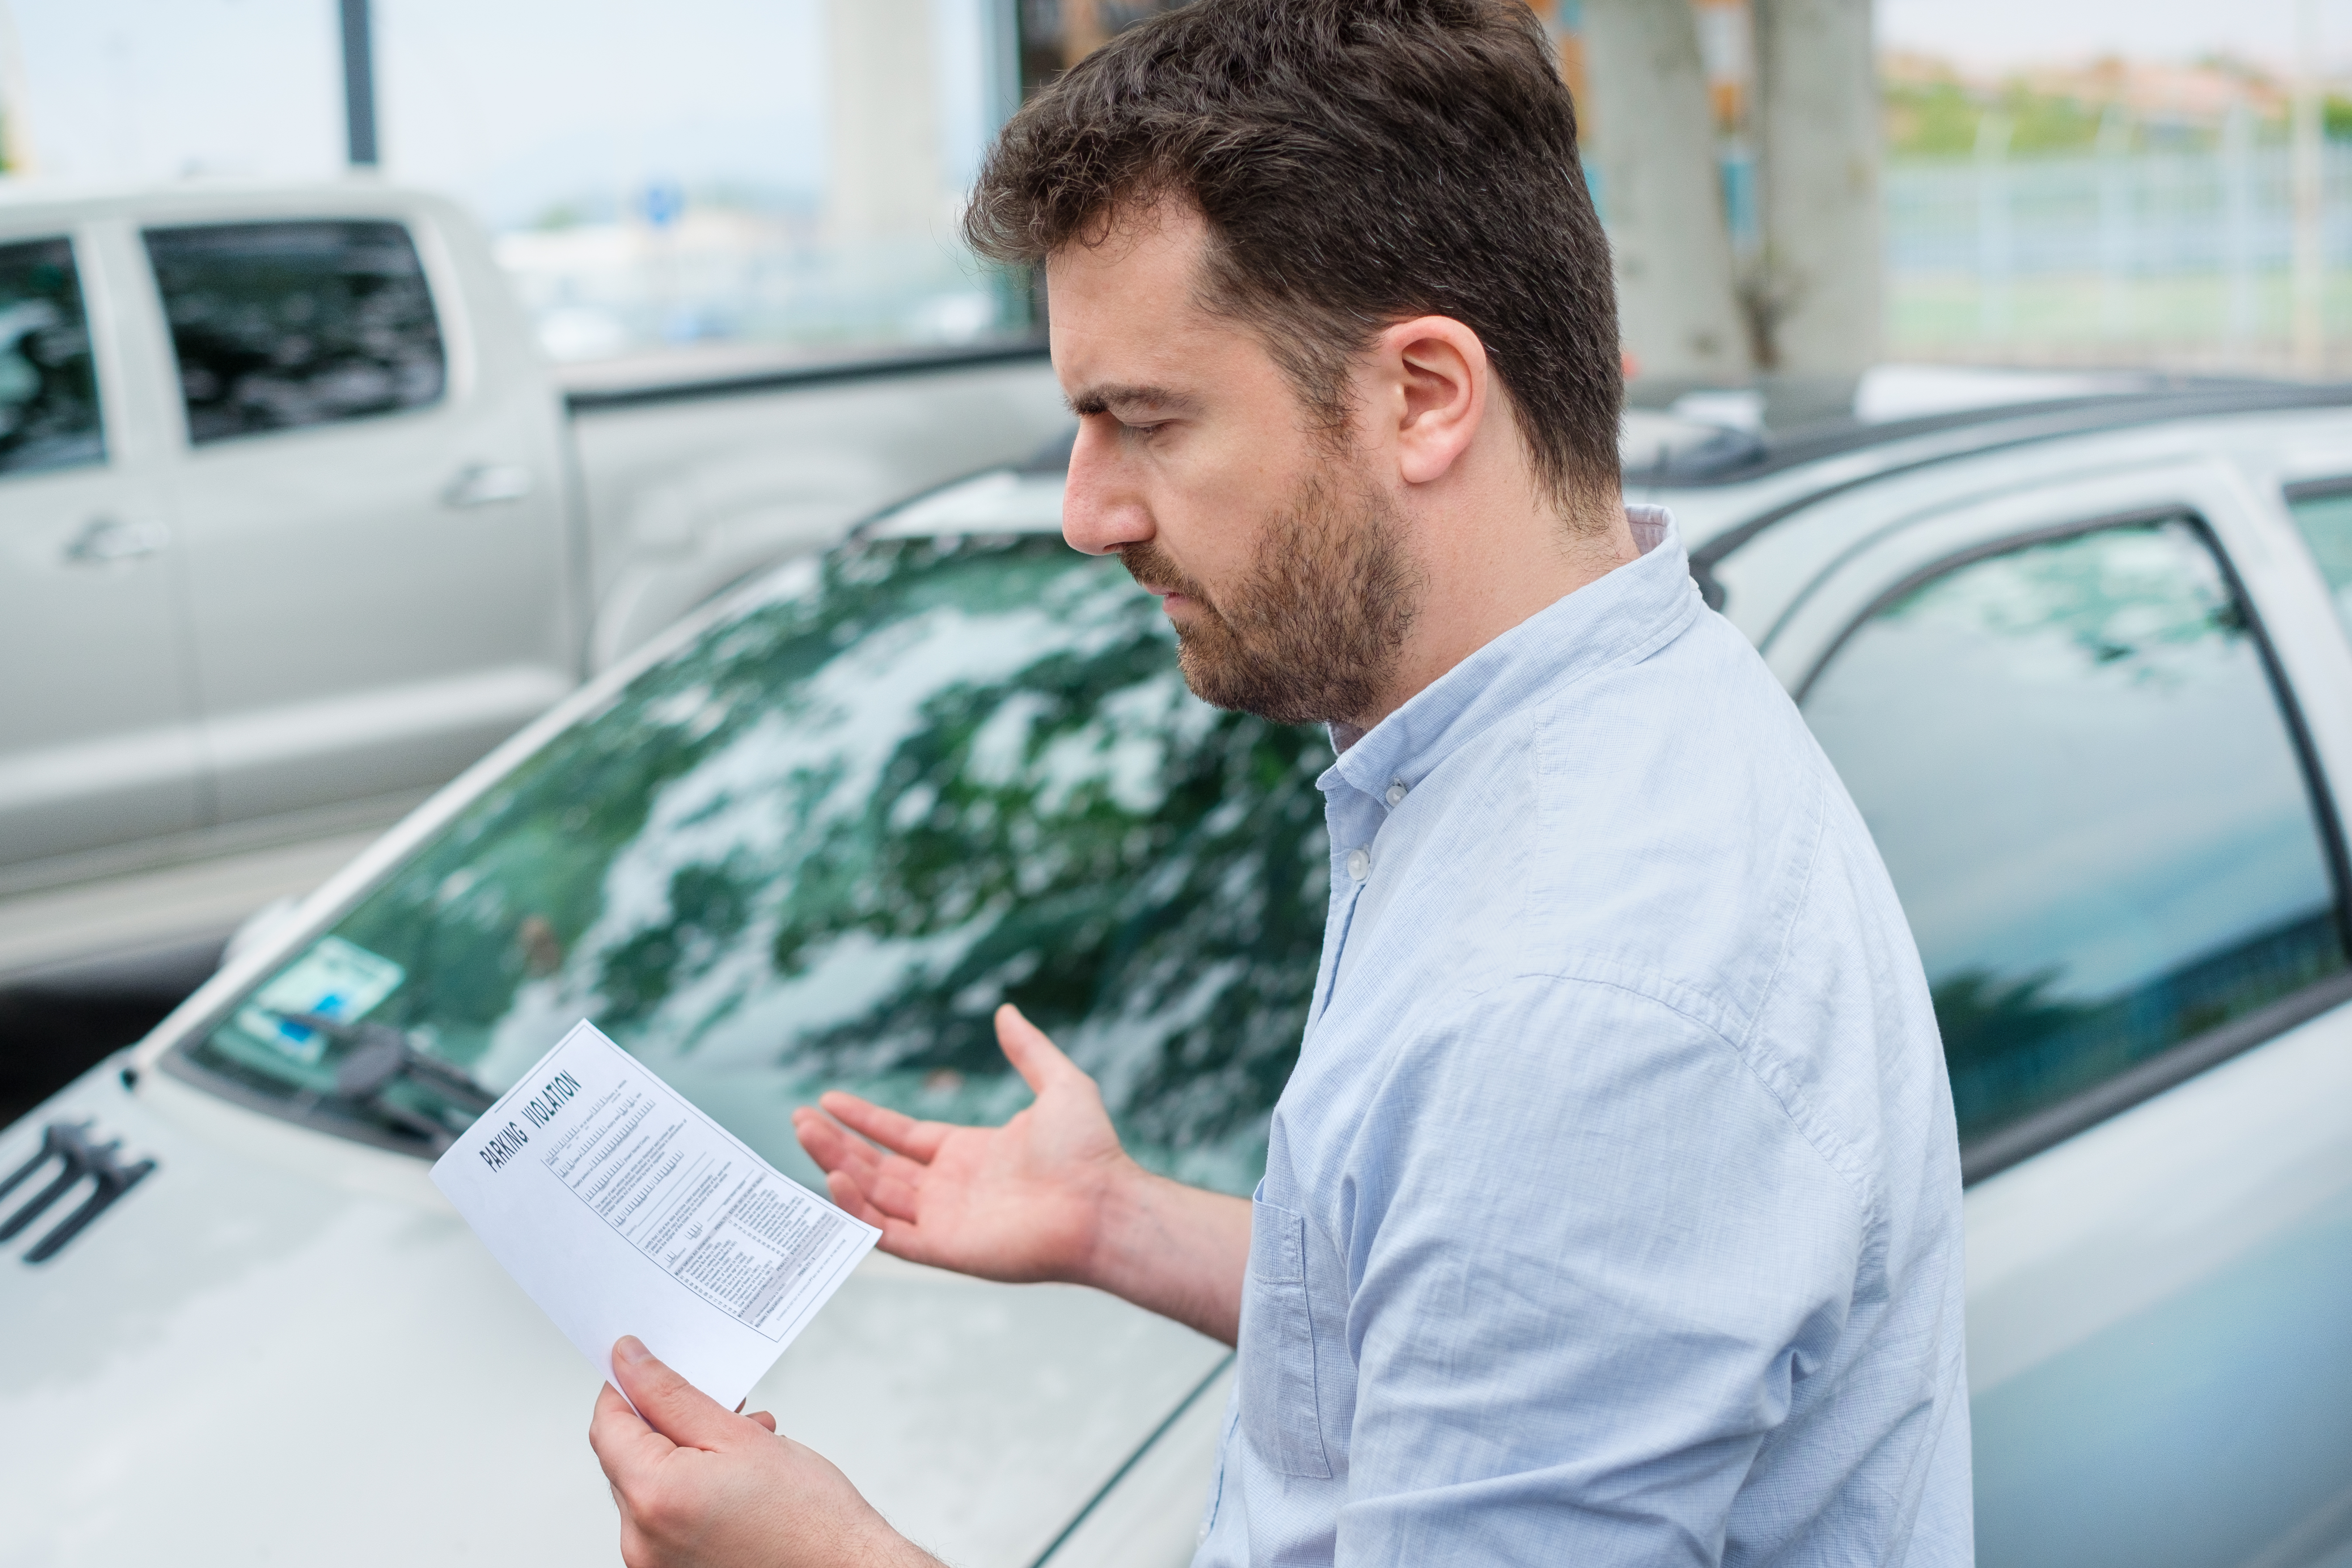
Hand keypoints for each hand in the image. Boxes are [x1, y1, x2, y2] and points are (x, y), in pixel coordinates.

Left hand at [589, 1335, 936, 1567]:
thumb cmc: (810, 1518)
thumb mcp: (740, 1435)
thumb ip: (674, 1395)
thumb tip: (629, 1360)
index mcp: (654, 1498)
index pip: (608, 1424)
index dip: (626, 1385)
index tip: (649, 1360)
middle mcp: (641, 1540)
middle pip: (628, 1456)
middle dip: (671, 1421)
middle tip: (724, 1405)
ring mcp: (654, 1564)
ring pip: (652, 1485)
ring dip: (688, 1454)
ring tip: (746, 1444)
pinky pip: (667, 1517)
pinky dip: (694, 1489)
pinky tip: (738, 1478)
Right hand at [792, 1004, 1136, 1285]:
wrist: (1105, 1204)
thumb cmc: (1090, 1151)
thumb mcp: (1059, 1085)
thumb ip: (1028, 1050)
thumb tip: (1007, 1010)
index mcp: (969, 1154)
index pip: (903, 1137)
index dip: (865, 1120)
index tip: (828, 1099)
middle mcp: (950, 1189)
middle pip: (878, 1165)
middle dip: (836, 1142)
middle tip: (798, 1118)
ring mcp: (945, 1221)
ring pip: (873, 1196)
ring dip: (837, 1166)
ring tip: (804, 1134)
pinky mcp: (945, 1250)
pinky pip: (888, 1234)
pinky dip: (858, 1211)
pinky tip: (836, 1179)